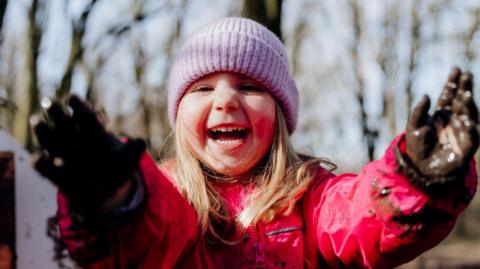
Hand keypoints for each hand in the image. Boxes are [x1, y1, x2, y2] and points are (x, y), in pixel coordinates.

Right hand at [33, 95, 145, 214]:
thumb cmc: (117, 169)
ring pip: (48, 138)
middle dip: (55, 111)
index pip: (84, 116)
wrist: (107, 192)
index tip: (71, 98)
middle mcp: (74, 139)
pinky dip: (40, 162)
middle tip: (48, 102)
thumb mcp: (128, 161)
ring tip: (37, 121)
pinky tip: (40, 158)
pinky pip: (44, 166)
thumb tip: (141, 142)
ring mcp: (63, 154)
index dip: (78, 106)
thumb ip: (134, 151)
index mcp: (92, 132)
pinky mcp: (56, 173)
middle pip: (62, 121)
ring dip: (42, 129)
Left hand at [403, 67, 478, 191]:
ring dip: (468, 104)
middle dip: (464, 88)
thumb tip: (426, 95)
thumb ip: (418, 112)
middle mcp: (453, 121)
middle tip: (466, 74)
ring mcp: (461, 132)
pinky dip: (470, 128)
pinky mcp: (465, 147)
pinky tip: (467, 119)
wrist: (421, 170)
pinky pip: (471, 136)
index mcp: (441, 115)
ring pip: (468, 115)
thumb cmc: (417, 147)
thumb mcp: (413, 127)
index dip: (453, 83)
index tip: (456, 69)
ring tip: (465, 93)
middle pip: (461, 101)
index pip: (449, 96)